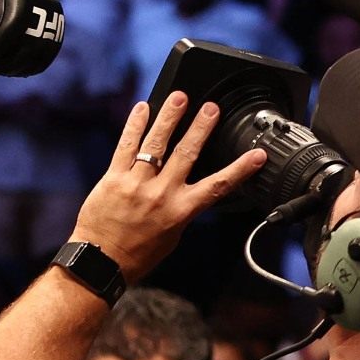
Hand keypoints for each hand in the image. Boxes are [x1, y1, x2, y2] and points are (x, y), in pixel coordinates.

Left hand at [69, 93, 266, 281]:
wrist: (102, 262)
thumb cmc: (138, 254)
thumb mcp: (172, 236)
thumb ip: (182, 209)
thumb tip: (190, 191)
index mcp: (181, 211)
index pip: (218, 186)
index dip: (240, 170)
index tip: (257, 155)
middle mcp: (162, 194)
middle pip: (186, 153)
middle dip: (201, 128)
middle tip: (211, 108)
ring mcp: (137, 183)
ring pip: (156, 143)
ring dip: (170, 117)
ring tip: (180, 97)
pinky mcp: (114, 177)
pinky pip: (126, 145)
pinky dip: (135, 125)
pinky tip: (142, 108)